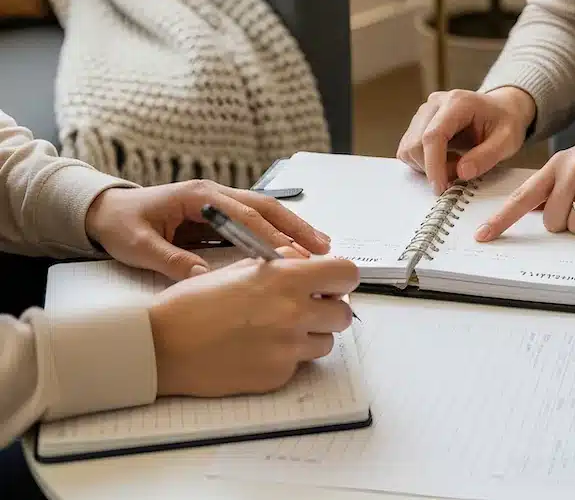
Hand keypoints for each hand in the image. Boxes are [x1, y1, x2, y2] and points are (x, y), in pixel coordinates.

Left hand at [85, 179, 331, 281]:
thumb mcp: (138, 245)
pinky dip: (277, 234)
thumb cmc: (122, 224)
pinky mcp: (220, 214)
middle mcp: (216, 194)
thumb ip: (169, 260)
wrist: (108, 210)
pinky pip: (256, 222)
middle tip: (321, 247)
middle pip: (265, 207)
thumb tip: (201, 278)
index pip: (243, 215)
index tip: (289, 257)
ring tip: (320, 247)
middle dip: (295, 227)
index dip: (268, 236)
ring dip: (292, 228)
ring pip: (266, 212)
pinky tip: (293, 250)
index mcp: (199, 196)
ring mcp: (220, 202)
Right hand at [149, 254, 359, 396]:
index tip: (330, 281)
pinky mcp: (277, 376)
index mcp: (287, 279)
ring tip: (277, 329)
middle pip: (343, 313)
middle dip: (328, 308)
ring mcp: (288, 348)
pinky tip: (258, 349)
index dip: (340, 278)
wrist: (162, 345)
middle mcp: (294, 312)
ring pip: (325, 341)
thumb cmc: (195, 302)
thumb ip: (284, 263)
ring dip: (310, 334)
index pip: (347, 274)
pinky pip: (299, 365)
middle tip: (305, 306)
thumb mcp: (242, 266)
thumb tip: (310, 262)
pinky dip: (287, 357)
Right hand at [397, 87, 536, 193]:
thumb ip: (487, 156)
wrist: (502, 109)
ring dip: (428, 165)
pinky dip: (425, 161)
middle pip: (416, 143)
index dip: (433, 165)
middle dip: (433, 167)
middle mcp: (436, 103)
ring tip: (456, 163)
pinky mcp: (419, 122)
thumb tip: (461, 173)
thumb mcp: (507, 141)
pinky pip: (410, 148)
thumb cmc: (506, 122)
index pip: (433, 135)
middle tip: (459, 173)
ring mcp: (425, 111)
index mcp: (458, 102)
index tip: (441, 188)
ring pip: (409, 147)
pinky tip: (447, 158)